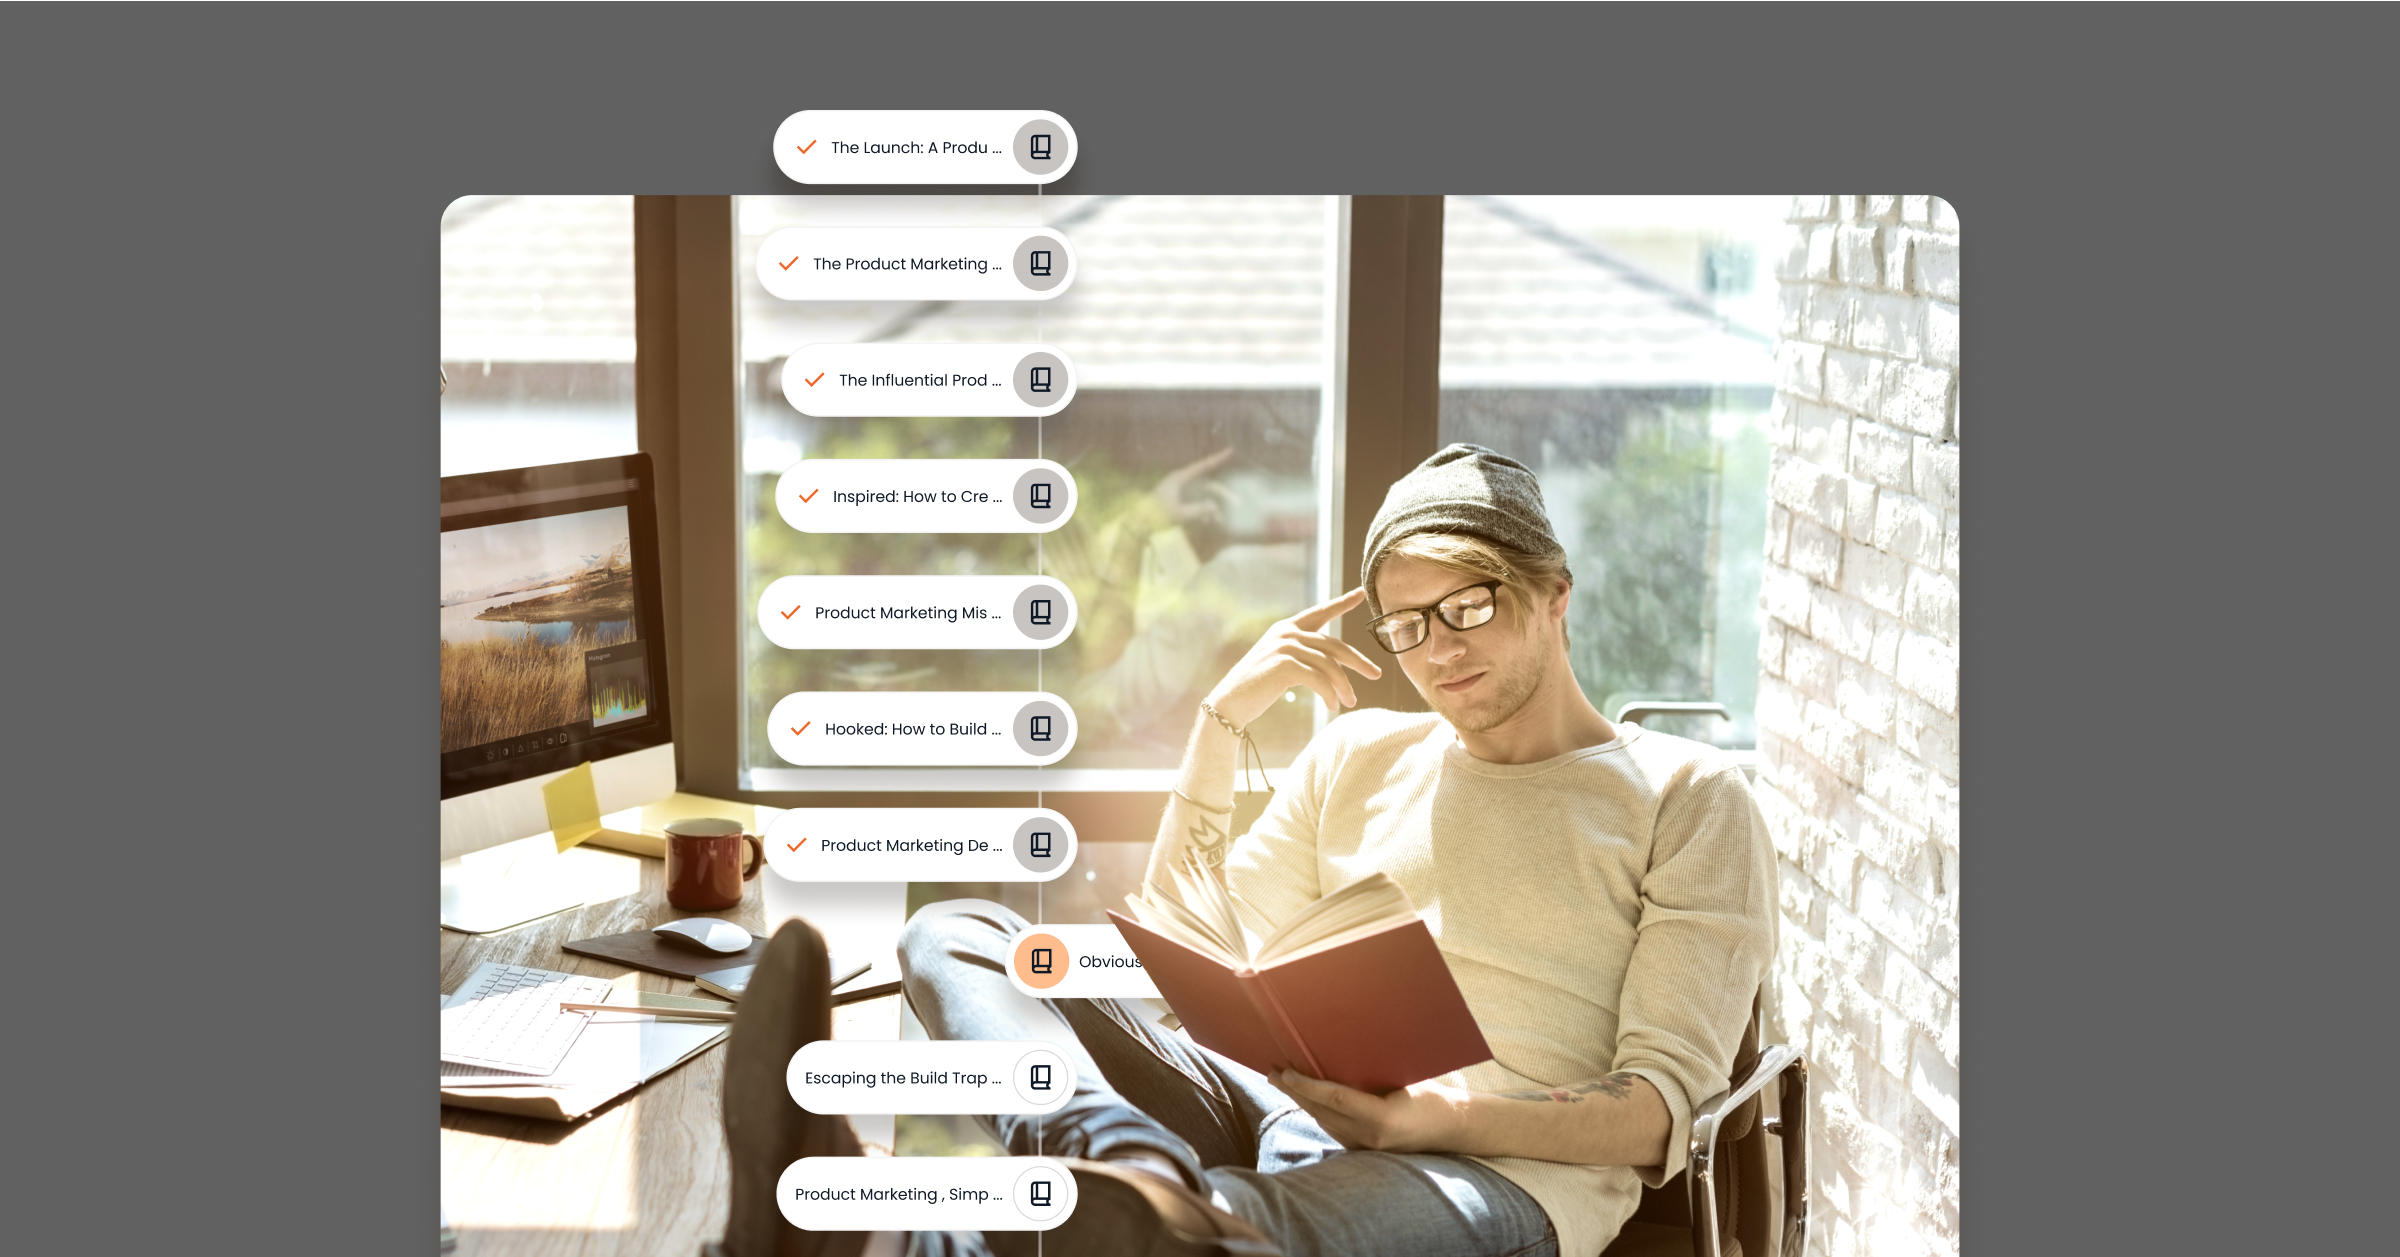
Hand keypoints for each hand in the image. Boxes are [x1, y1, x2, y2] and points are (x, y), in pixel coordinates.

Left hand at [1151, 447, 1236, 528]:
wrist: (1140, 522)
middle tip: (1237, 503)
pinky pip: (1197, 504)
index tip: (1231, 450)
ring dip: (1212, 507)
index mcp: (1180, 478)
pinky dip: (1203, 512)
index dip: (1218, 458)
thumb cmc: (1157, 515)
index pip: (1203, 465)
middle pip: (1208, 485)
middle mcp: (1183, 482)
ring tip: (1218, 520)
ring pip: (1204, 496)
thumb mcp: (1179, 513)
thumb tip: (1215, 507)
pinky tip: (1207, 522)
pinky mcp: (1180, 501)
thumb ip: (1198, 510)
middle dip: (1222, 494)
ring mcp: (1181, 492)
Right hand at [1204, 588, 1383, 727]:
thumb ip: (1304, 655)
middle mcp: (1287, 632)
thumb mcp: (1282, 664)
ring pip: (1330, 665)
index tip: (1360, 594)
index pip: (1320, 612)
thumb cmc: (1257, 687)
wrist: (1230, 702)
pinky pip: (1319, 679)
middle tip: (1377, 674)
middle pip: (1334, 645)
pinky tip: (1332, 705)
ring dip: (1344, 686)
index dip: (1342, 603)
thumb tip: (1336, 665)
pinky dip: (1330, 694)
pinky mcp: (1285, 665)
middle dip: (1358, 661)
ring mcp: (1285, 647)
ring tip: (1351, 701)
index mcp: (1286, 628)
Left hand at [1273, 1071, 1470, 1153]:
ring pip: (1324, 1122)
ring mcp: (1367, 1148)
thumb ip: (1370, 1077)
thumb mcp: (1403, 1080)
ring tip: (1283, 1081)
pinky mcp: (1365, 1151)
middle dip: (1295, 1092)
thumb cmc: (1431, 1097)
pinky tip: (1306, 1098)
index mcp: (1382, 1119)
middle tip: (1273, 1072)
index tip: (1286, 1072)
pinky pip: (1334, 1129)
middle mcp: (1370, 1138)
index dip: (1307, 1086)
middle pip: (1322, 1112)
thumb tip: (1336, 1056)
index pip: (1335, 1099)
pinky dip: (1318, 1112)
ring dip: (1302, 1102)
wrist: (1453, 1129)